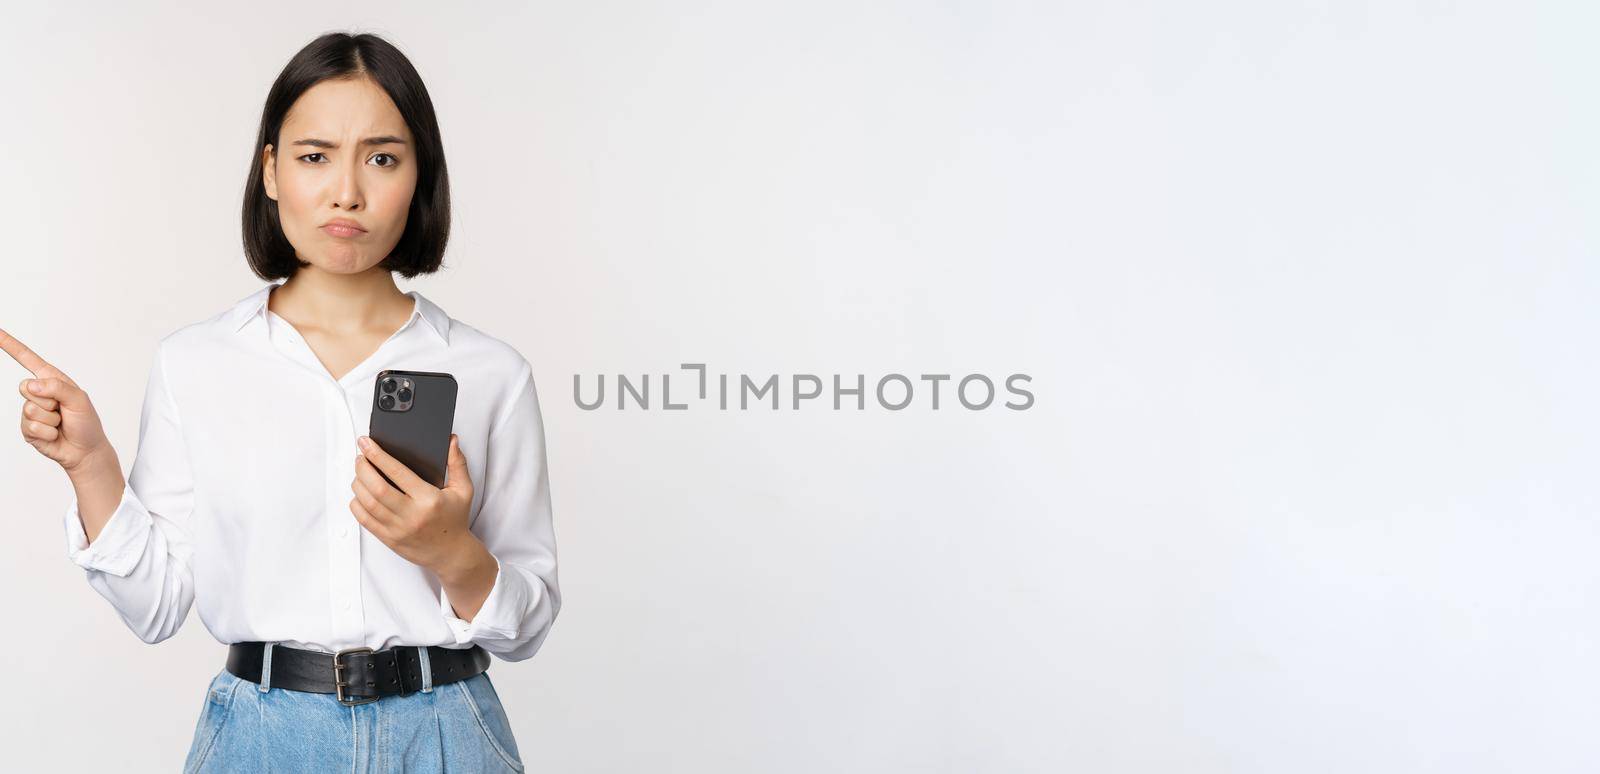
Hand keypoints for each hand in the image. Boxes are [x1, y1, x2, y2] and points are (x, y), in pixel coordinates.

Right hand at [1, 327, 114, 475]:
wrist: (85, 451)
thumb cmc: (86, 423)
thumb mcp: (80, 400)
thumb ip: (58, 388)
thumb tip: (31, 384)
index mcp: (52, 380)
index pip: (28, 359)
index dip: (10, 345)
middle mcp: (39, 393)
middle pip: (25, 388)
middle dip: (48, 401)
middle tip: (62, 411)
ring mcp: (30, 411)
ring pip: (30, 410)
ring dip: (51, 420)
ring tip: (60, 423)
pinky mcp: (27, 428)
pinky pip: (31, 427)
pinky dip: (47, 432)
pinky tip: (54, 434)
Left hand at [349, 433, 476, 574]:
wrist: (451, 553)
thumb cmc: (455, 519)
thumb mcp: (463, 490)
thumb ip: (457, 463)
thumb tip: (451, 441)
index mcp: (429, 499)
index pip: (397, 472)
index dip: (378, 455)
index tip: (366, 443)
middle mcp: (411, 515)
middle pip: (376, 488)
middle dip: (363, 468)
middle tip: (360, 457)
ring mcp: (398, 529)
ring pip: (367, 503)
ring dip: (357, 484)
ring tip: (359, 473)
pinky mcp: (389, 539)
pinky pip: (364, 520)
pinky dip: (356, 504)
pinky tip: (359, 494)